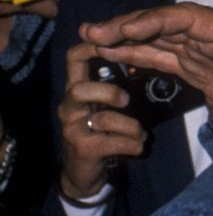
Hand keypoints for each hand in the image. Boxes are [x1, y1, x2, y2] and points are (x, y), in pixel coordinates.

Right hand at [56, 41, 144, 198]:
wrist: (83, 173)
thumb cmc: (99, 131)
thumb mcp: (104, 104)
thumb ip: (112, 81)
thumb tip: (135, 50)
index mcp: (76, 89)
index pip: (73, 58)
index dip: (91, 46)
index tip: (112, 42)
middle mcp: (69, 107)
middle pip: (78, 89)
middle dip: (108, 92)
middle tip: (127, 100)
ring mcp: (73, 129)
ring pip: (102, 118)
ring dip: (131, 126)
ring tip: (140, 133)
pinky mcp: (84, 149)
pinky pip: (114, 141)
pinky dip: (134, 144)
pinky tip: (138, 146)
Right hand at [81, 3, 212, 141]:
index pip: (191, 20)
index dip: (158, 20)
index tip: (127, 27)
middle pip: (169, 24)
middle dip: (131, 25)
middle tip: (93, 31)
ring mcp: (208, 53)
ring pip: (162, 39)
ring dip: (128, 37)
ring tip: (91, 38)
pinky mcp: (203, 70)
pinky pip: (166, 58)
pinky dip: (140, 54)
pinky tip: (114, 54)